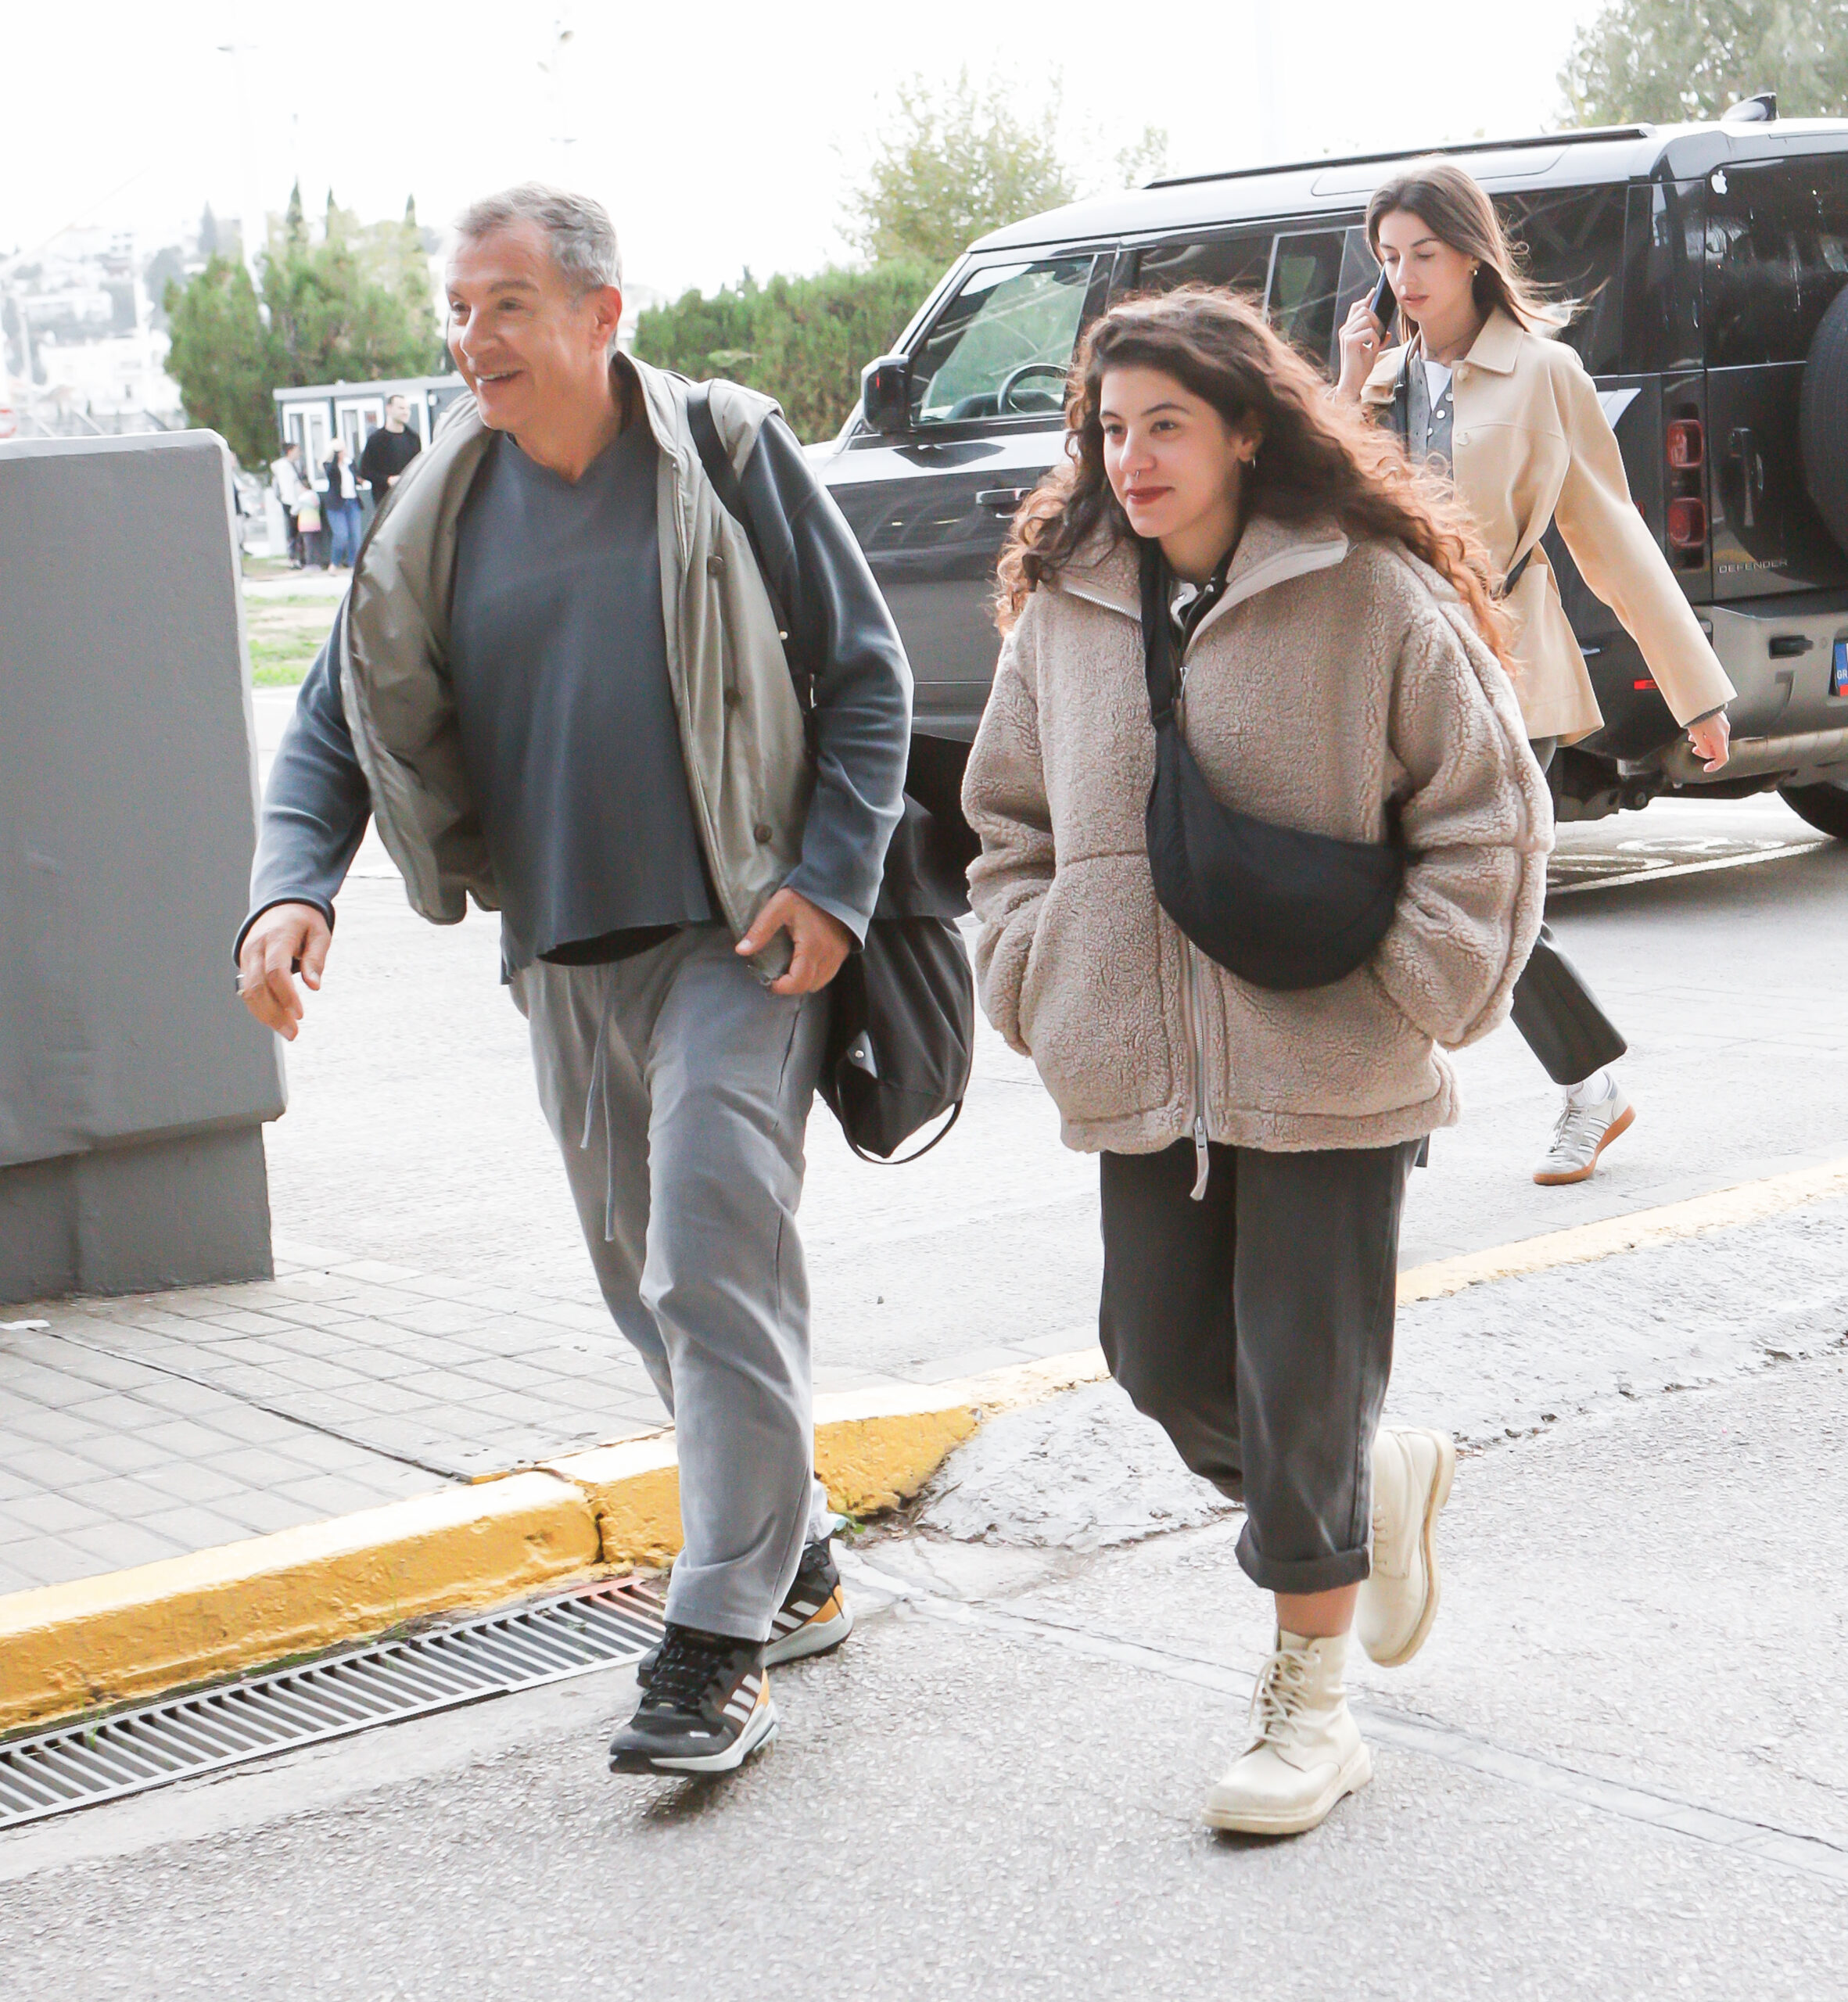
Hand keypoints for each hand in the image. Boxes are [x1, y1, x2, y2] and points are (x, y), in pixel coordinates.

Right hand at [238, 902, 331, 1039]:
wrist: (279, 906)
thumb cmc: (304, 921)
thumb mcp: (319, 933)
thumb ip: (316, 958)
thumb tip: (314, 986)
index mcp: (276, 937)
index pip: (276, 970)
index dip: (286, 995)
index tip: (301, 1014)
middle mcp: (256, 947)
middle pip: (258, 986)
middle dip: (274, 1013)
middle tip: (293, 1033)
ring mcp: (246, 957)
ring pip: (248, 992)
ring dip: (266, 1015)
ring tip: (288, 1031)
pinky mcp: (244, 965)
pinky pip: (247, 990)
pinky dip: (260, 1008)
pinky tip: (276, 1020)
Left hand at [735, 888, 852, 995]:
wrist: (835, 884)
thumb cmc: (806, 895)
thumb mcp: (779, 907)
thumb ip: (761, 930)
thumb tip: (741, 950)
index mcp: (812, 947)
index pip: (798, 982)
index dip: (782, 987)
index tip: (770, 982)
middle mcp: (827, 956)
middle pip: (808, 986)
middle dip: (790, 987)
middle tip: (776, 977)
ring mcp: (837, 955)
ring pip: (819, 983)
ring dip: (803, 982)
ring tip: (789, 971)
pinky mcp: (842, 952)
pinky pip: (828, 975)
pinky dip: (815, 976)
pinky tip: (804, 965)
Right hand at [1336, 299, 1386, 401]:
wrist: (1352, 383)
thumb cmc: (1360, 368)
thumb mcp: (1372, 350)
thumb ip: (1378, 339)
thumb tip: (1387, 333)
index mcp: (1349, 330)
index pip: (1356, 307)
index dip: (1366, 298)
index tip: (1374, 292)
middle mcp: (1345, 330)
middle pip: (1363, 309)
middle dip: (1375, 318)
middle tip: (1379, 334)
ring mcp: (1345, 335)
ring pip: (1366, 317)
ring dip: (1376, 329)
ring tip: (1375, 343)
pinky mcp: (1349, 341)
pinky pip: (1368, 331)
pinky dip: (1375, 339)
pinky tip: (1373, 348)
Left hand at [1687, 711, 1730, 772]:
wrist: (1700, 697)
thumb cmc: (1696, 715)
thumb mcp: (1695, 734)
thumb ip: (1702, 747)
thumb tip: (1706, 754)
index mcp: (1719, 737)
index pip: (1723, 758)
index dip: (1715, 765)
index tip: (1706, 768)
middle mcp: (1725, 732)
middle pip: (1718, 750)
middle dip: (1706, 753)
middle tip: (1694, 749)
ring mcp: (1724, 725)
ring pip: (1716, 742)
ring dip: (1705, 744)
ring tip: (1692, 739)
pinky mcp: (1721, 720)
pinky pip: (1716, 733)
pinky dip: (1707, 737)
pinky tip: (1697, 733)